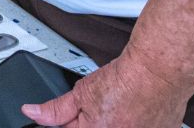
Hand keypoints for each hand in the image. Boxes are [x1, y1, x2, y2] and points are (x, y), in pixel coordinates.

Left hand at [23, 51, 189, 126]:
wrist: (160, 73)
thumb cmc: (125, 81)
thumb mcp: (81, 93)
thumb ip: (56, 109)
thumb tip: (33, 113)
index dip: (67, 120)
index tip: (76, 112)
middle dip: (92, 120)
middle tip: (102, 106)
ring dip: (113, 120)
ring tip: (120, 106)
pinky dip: (132, 121)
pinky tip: (134, 109)